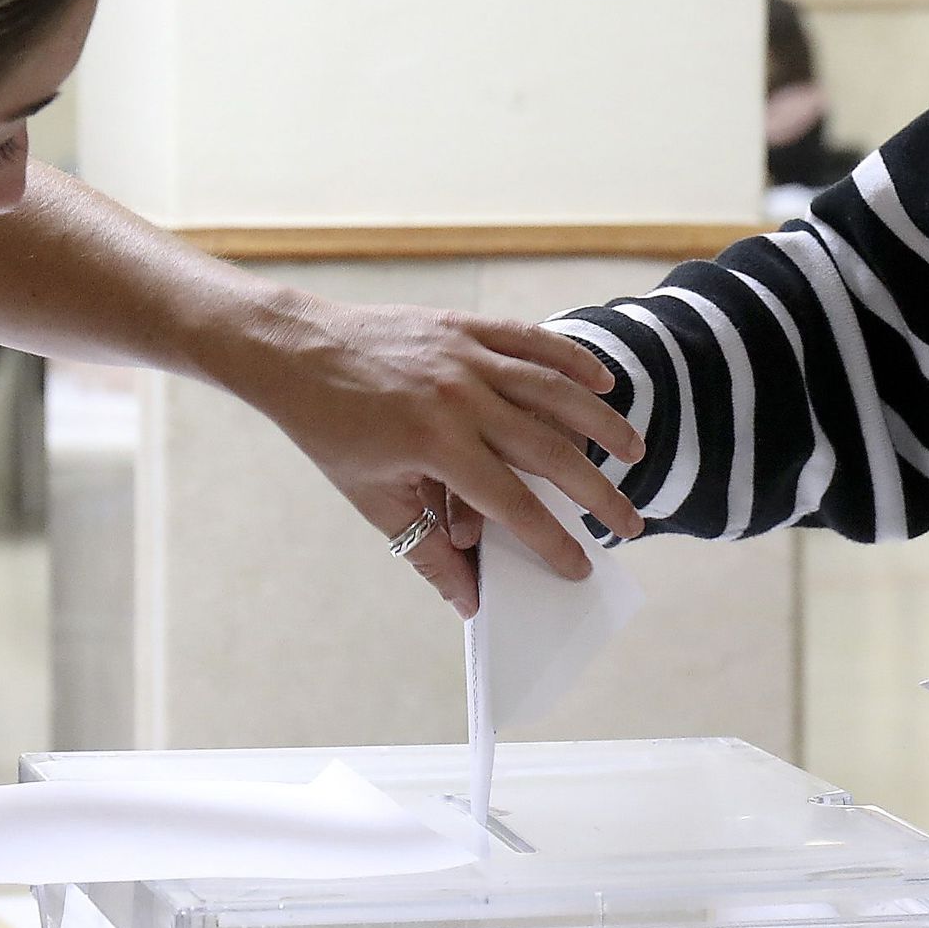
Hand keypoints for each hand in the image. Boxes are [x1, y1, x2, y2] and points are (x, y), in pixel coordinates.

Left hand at [219, 292, 645, 615]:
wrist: (294, 349)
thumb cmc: (329, 428)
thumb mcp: (372, 497)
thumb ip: (425, 550)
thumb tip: (468, 601)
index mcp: (434, 443)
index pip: (512, 504)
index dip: (550, 541)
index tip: (578, 567)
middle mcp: (460, 396)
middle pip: (549, 451)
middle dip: (595, 493)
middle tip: (629, 524)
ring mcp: (465, 355)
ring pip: (554, 391)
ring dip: (601, 425)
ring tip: (635, 452)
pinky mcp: (464, 326)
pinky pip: (531, 341)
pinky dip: (571, 360)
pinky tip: (601, 382)